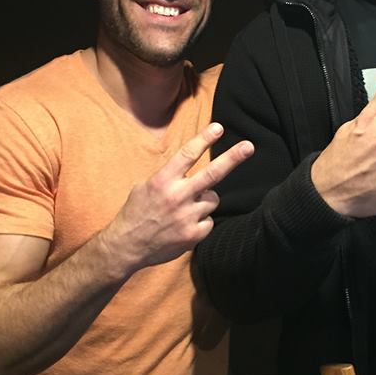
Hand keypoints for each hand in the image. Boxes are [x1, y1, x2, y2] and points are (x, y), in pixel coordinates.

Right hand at [104, 123, 253, 273]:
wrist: (127, 246)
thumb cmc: (136, 212)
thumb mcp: (145, 186)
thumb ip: (168, 176)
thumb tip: (188, 167)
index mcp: (162, 181)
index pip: (187, 155)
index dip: (204, 139)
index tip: (219, 128)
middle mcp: (177, 196)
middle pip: (212, 174)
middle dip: (232, 158)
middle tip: (248, 147)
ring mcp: (187, 217)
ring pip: (212, 199)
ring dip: (205, 200)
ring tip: (186, 207)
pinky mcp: (193, 235)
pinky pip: (209, 221)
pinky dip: (201, 221)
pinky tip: (185, 225)